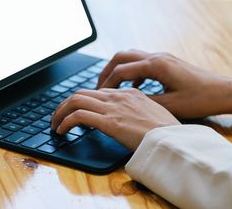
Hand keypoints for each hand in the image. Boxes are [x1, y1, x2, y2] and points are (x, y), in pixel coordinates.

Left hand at [50, 88, 179, 150]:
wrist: (177, 140)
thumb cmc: (170, 132)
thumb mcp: (155, 114)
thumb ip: (139, 111)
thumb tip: (129, 120)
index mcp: (130, 93)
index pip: (98, 92)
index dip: (83, 101)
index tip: (76, 111)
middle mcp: (119, 96)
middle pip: (82, 93)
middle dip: (65, 104)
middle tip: (58, 116)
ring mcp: (113, 108)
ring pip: (75, 101)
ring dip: (60, 112)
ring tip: (55, 124)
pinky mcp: (109, 122)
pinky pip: (78, 117)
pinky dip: (65, 122)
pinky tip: (62, 130)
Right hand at [97, 50, 231, 120]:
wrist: (223, 91)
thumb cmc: (200, 99)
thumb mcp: (170, 105)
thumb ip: (145, 101)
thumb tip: (124, 102)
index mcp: (156, 65)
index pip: (121, 71)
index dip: (107, 84)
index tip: (98, 96)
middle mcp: (156, 56)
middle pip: (120, 57)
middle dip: (106, 71)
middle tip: (98, 88)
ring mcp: (162, 57)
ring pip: (130, 57)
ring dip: (117, 69)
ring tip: (110, 87)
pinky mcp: (166, 62)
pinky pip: (140, 62)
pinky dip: (130, 72)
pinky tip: (131, 88)